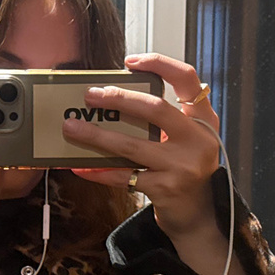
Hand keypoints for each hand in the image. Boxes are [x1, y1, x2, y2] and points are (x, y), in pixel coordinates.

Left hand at [62, 54, 223, 240]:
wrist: (199, 213)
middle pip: (155, 109)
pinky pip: (123, 177)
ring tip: (71, 127)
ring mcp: (182, 166)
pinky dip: (98, 171)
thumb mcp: (187, 138)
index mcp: (203, 119)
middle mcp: (197, 140)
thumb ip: (165, 119)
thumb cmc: (185, 168)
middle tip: (91, 95)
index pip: (186, 79)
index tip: (130, 61)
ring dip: (97, 136)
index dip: (159, 64)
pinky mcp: (165, 189)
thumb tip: (116, 99)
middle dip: (119, 99)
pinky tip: (80, 166)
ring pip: (132, 146)